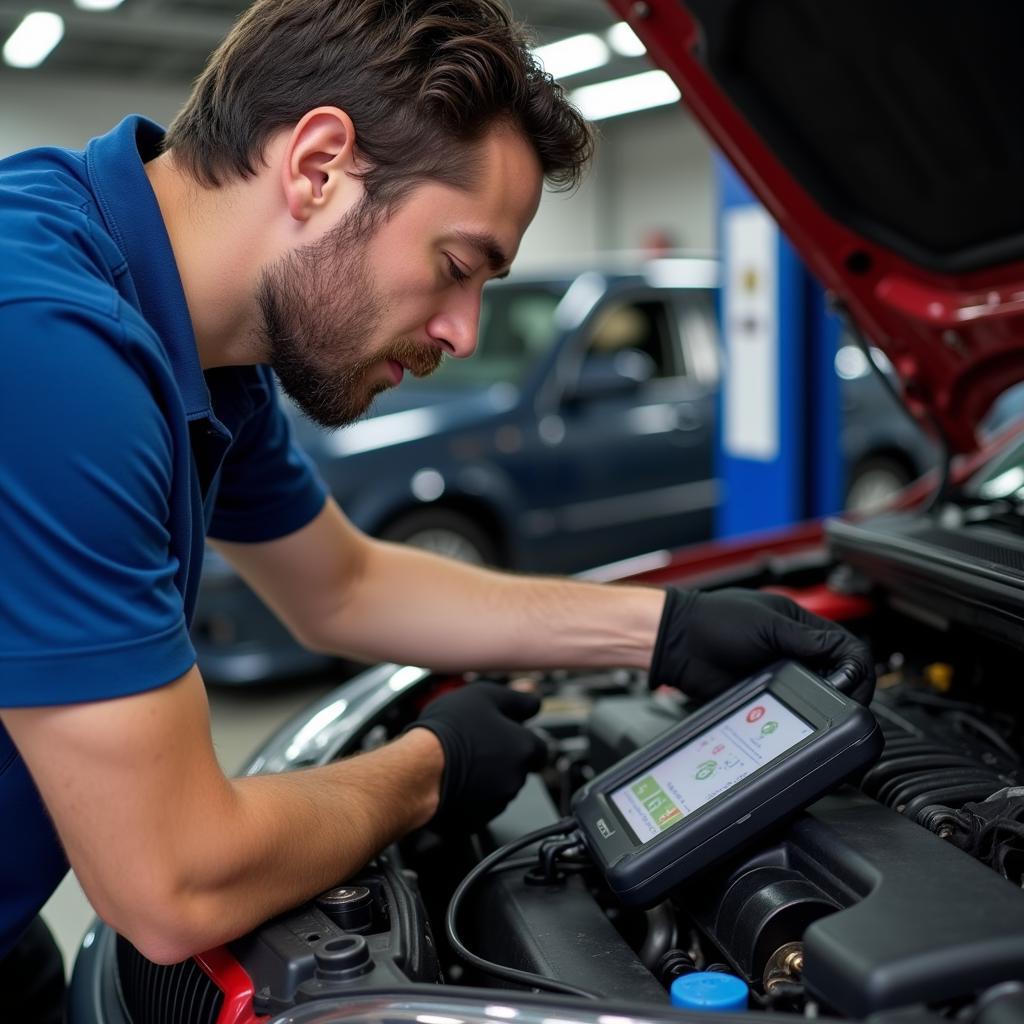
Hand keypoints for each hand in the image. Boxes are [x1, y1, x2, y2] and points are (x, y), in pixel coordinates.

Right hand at [407, 682, 547, 831]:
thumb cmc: (448, 732)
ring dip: (485, 778)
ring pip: (498, 788)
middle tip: (476, 743)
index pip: (539, 748)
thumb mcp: (485, 696)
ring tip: (458, 760)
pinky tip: (450, 780)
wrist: (417, 770)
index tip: (508, 733)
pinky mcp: (474, 821)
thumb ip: (516, 698)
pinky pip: (476, 807)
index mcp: (523, 748)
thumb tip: (532, 698)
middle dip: (502, 759)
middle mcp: (516, 779)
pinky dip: (468, 796)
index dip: (523, 739)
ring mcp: (496, 803)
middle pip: (518, 769)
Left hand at [650, 587, 874, 704]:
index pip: (847, 648)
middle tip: (843, 704)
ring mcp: (781, 672)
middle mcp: (795, 650)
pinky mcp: (766, 693)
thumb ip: (807, 641)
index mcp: (801, 626)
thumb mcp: (767, 625)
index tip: (855, 687)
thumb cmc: (714, 621)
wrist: (677, 644)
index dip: (857, 669)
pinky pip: (792, 705)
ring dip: (824, 702)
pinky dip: (800, 711)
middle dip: (846, 690)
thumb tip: (845, 657)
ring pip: (819, 693)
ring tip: (823, 712)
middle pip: (839, 674)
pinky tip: (799, 716)